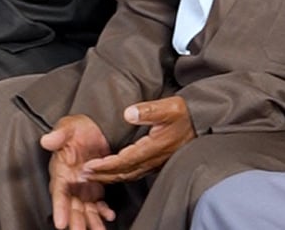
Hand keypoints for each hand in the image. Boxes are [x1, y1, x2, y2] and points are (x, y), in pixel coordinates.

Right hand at [40, 115, 115, 229]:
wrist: (93, 126)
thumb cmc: (77, 128)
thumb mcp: (68, 127)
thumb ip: (59, 135)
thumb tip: (47, 140)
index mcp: (61, 172)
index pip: (59, 194)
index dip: (59, 209)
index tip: (60, 223)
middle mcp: (70, 183)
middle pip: (71, 207)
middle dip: (75, 221)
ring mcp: (83, 187)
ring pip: (85, 209)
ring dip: (91, 221)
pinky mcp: (95, 186)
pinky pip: (98, 203)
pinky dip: (103, 211)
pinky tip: (109, 216)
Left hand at [80, 96, 196, 183]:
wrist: (203, 122)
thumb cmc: (186, 114)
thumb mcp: (170, 107)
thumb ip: (149, 110)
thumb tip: (128, 114)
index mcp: (154, 147)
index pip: (124, 160)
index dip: (105, 165)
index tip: (88, 166)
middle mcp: (153, 159)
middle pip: (122, 172)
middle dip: (101, 175)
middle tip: (81, 176)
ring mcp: (155, 163)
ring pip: (128, 175)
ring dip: (108, 177)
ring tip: (92, 176)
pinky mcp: (157, 162)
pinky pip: (134, 173)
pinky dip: (119, 175)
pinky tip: (113, 173)